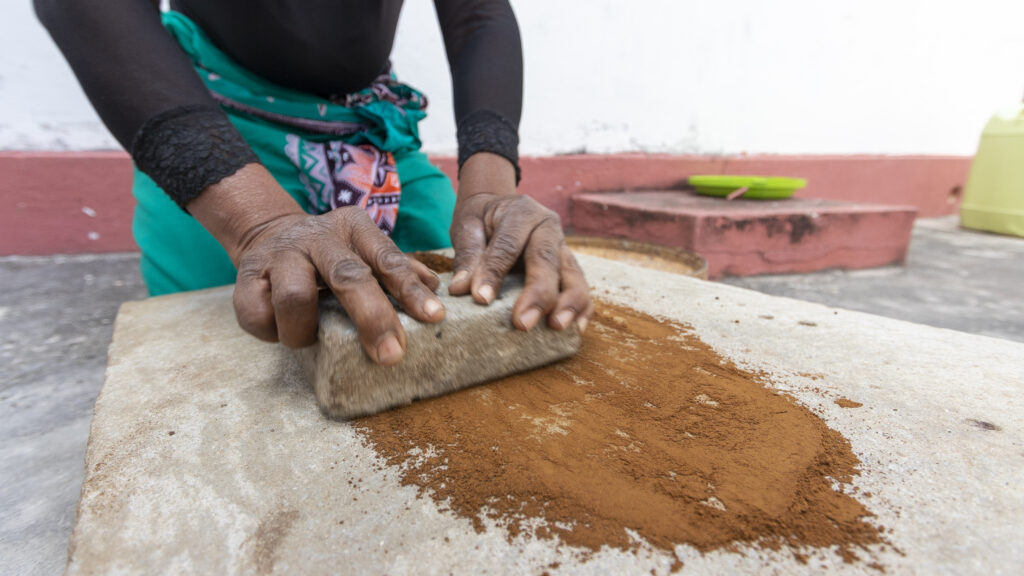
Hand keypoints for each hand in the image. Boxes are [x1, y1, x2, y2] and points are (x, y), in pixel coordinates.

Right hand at [189, 164, 443, 363]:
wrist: (268, 232)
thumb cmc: (331, 254)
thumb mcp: (365, 250)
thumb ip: (397, 269)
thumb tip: (435, 289)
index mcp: (353, 229)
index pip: (387, 260)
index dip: (410, 290)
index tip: (433, 317)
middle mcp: (318, 237)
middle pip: (348, 277)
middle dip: (372, 319)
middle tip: (391, 356)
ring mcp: (279, 255)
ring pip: (294, 298)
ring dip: (306, 331)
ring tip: (312, 339)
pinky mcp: (245, 276)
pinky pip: (258, 316)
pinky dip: (273, 333)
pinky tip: (282, 330)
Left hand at [449, 153, 592, 332]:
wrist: (499, 206)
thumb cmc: (482, 220)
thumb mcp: (467, 226)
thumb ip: (467, 254)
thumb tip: (461, 289)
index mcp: (522, 213)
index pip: (509, 245)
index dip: (494, 272)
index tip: (481, 299)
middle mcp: (548, 229)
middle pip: (547, 261)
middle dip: (537, 294)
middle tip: (522, 324)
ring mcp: (563, 249)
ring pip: (574, 275)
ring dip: (568, 304)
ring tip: (556, 327)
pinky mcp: (570, 267)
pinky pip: (583, 288)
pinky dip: (582, 309)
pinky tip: (575, 329)